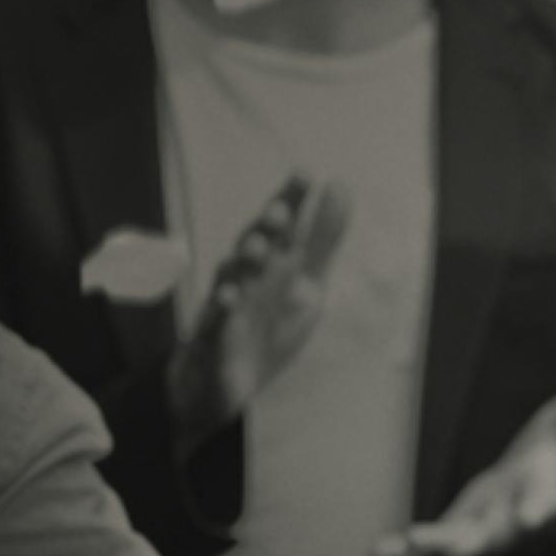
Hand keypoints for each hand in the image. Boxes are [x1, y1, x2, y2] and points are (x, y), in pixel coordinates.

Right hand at [166, 175, 353, 438]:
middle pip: (255, 244)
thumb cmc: (267, 322)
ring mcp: (227, 305)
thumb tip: (341, 184)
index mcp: (275, 263)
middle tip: (280, 214)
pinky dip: (221, 310)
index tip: (304, 174)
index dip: (290, 200)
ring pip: (232, 276)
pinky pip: (214, 321)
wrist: (225, 381)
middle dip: (265, 229)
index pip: (282, 225)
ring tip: (258, 250)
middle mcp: (248, 276)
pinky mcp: (213, 337)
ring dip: (244, 262)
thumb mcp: (305, 281)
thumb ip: (323, 238)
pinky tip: (231, 299)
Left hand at [380, 353, 555, 555]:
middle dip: (476, 543)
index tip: (532, 518)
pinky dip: (409, 551)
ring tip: (409, 544)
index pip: (548, 501)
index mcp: (551, 491)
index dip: (541, 508)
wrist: (550, 478)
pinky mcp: (463, 529)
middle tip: (453, 549)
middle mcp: (519, 521)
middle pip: (499, 537)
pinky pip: (436, 546)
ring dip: (437, 548)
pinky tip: (378, 552)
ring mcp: (489, 530)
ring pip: (464, 546)